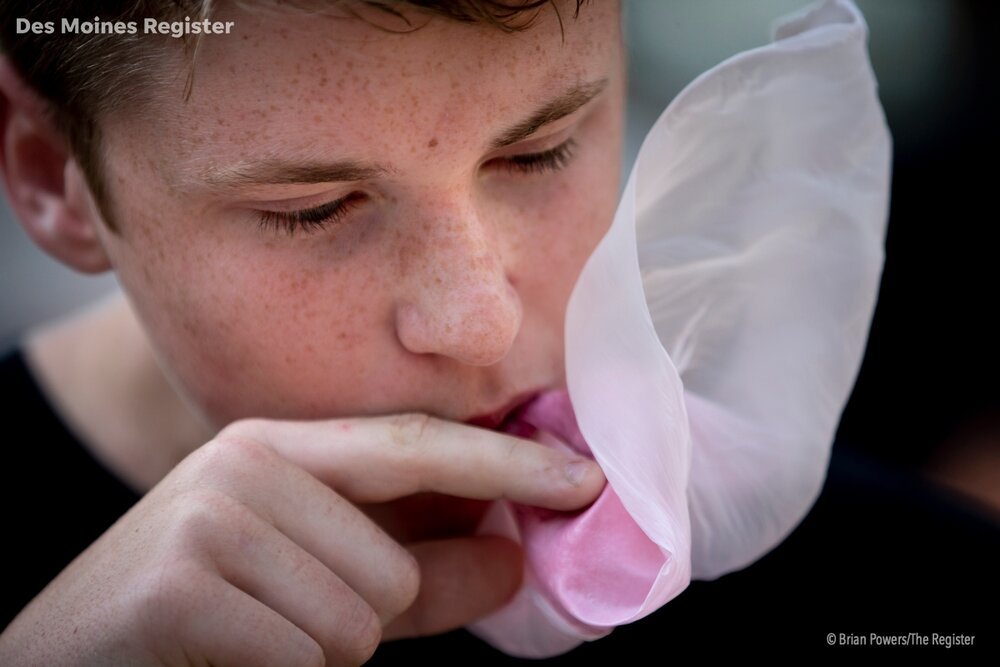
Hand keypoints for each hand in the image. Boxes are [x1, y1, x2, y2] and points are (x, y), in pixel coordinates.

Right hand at [0, 413, 604, 665]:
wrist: (66, 654)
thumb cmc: (201, 617)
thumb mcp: (316, 584)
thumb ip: (421, 574)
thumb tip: (517, 560)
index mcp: (278, 447)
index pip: (415, 445)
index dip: (507, 465)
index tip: (586, 478)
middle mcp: (245, 462)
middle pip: (392, 570)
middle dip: (357, 623)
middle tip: (275, 622)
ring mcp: (209, 517)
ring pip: (356, 622)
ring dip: (315, 657)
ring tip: (247, 638)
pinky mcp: (181, 585)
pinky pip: (305, 658)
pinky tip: (220, 657)